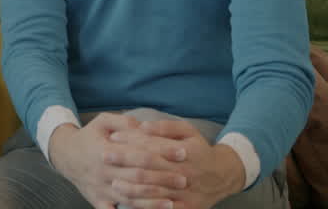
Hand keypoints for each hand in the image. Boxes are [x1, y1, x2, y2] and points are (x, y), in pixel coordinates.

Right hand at [48, 114, 187, 208]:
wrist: (65, 155)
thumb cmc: (89, 136)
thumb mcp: (102, 121)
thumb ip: (123, 121)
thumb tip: (145, 126)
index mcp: (105, 150)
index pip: (138, 153)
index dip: (162, 153)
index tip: (182, 153)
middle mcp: (103, 171)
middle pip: (137, 177)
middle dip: (162, 179)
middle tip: (184, 180)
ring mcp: (100, 188)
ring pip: (129, 197)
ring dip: (152, 202)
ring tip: (173, 202)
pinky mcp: (98, 200)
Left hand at [107, 120, 243, 208]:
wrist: (223, 175)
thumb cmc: (199, 149)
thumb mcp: (188, 131)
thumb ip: (165, 127)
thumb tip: (142, 126)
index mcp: (185, 152)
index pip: (152, 145)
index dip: (130, 140)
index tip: (112, 137)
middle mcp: (185, 173)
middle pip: (150, 167)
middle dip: (125, 161)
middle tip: (104, 155)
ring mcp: (186, 193)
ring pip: (155, 191)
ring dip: (132, 187)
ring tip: (113, 182)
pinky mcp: (187, 208)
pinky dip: (146, 206)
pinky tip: (130, 202)